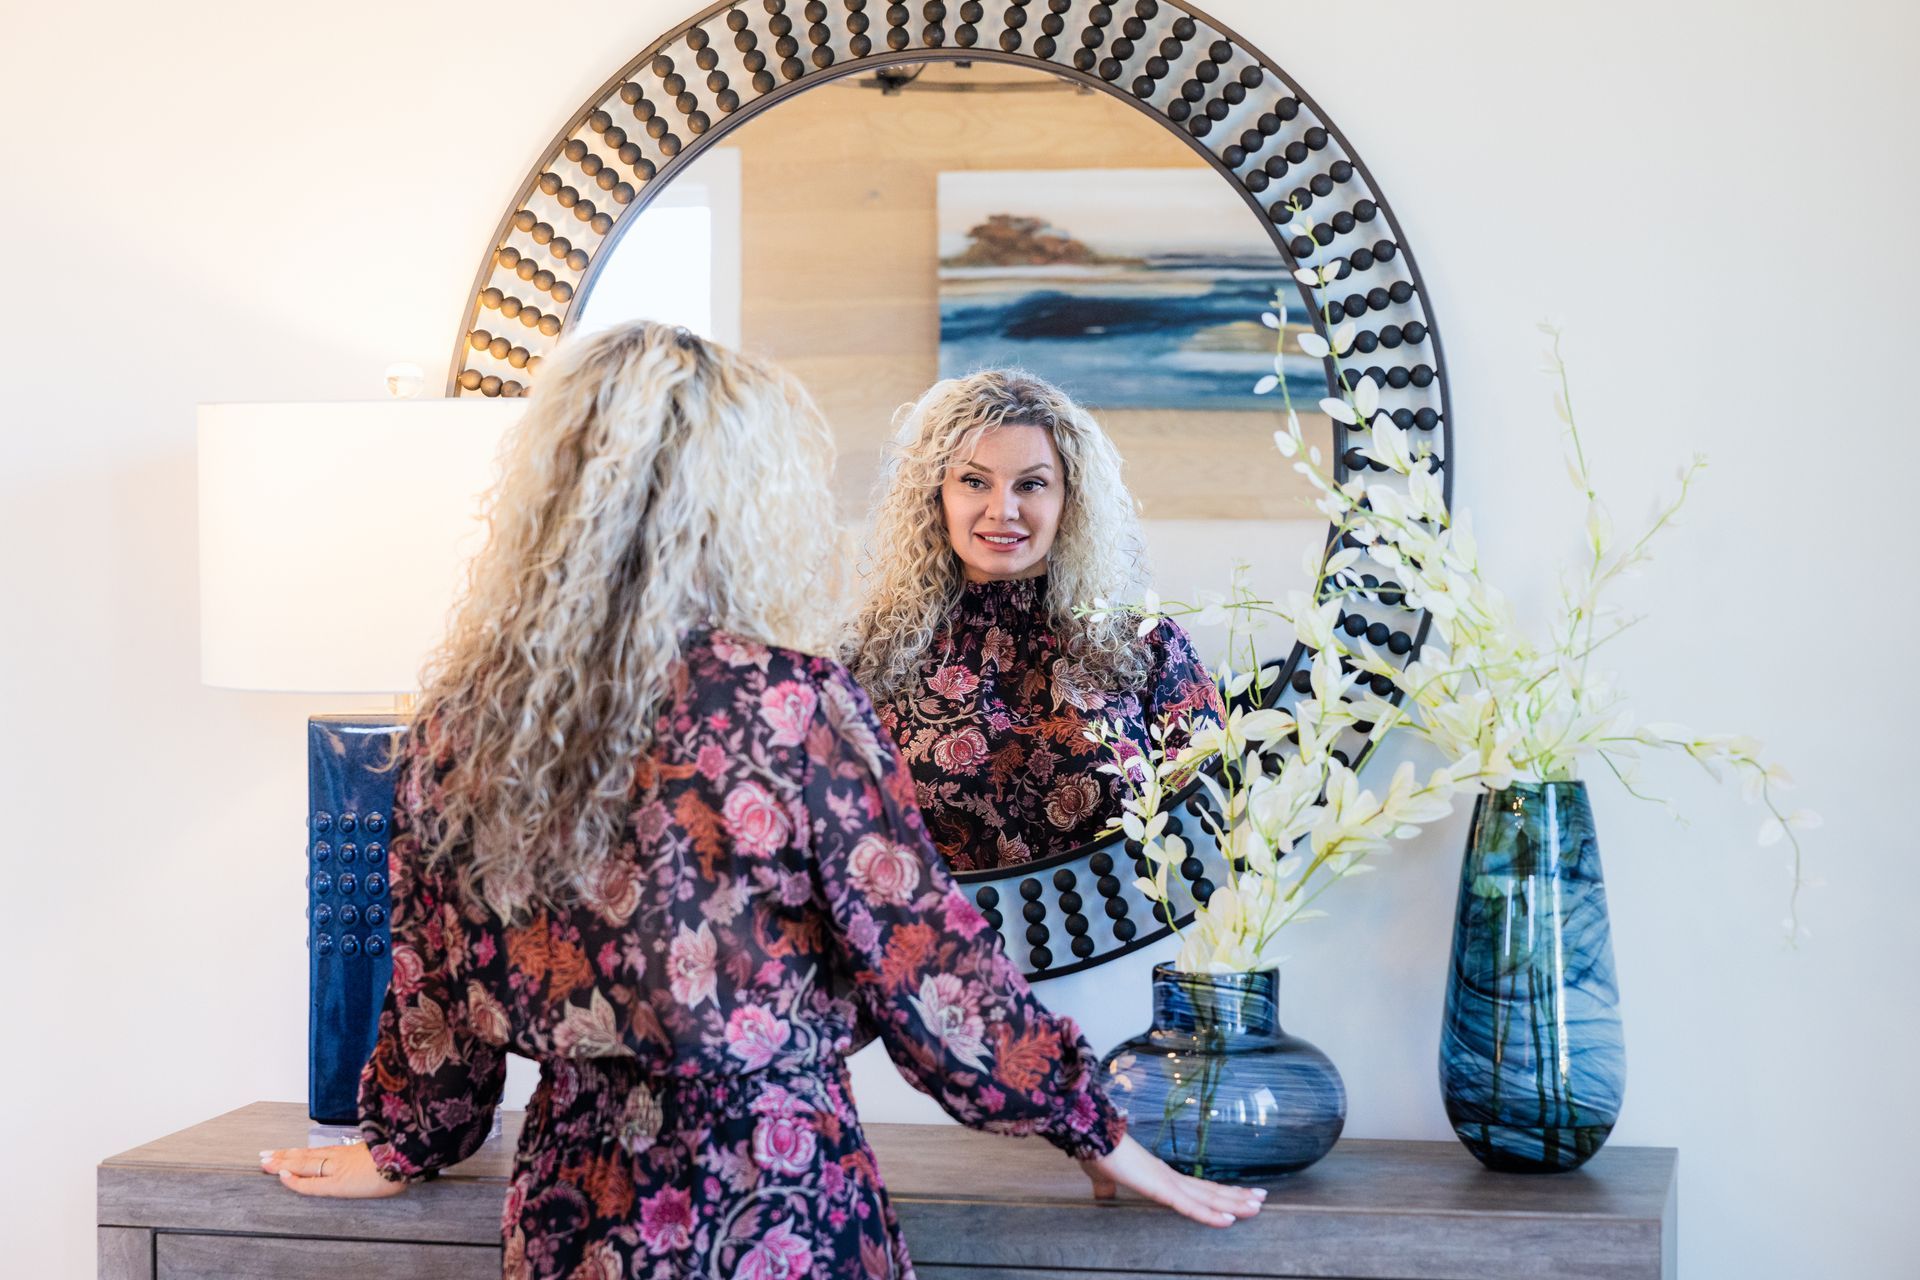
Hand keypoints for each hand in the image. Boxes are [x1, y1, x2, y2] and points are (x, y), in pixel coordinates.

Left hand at [260, 1141, 406, 1198]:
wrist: (412, 1155)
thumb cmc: (405, 1154)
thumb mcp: (389, 1148)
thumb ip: (378, 1149)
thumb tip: (381, 1149)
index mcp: (352, 1150)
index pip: (319, 1151)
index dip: (300, 1151)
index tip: (284, 1150)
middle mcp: (341, 1156)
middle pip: (307, 1155)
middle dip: (284, 1156)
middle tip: (264, 1155)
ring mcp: (338, 1167)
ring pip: (304, 1164)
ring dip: (283, 1163)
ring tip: (265, 1163)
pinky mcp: (339, 1183)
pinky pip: (312, 1184)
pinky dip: (296, 1181)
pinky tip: (282, 1177)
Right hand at [1080, 1134, 1265, 1227]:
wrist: (1089, 1136)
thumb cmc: (1095, 1152)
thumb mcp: (1102, 1176)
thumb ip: (1106, 1187)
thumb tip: (1102, 1195)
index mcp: (1160, 1176)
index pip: (1196, 1188)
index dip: (1218, 1193)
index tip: (1239, 1194)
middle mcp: (1170, 1178)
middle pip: (1210, 1191)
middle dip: (1237, 1196)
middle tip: (1261, 1199)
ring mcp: (1167, 1182)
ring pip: (1207, 1197)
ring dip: (1233, 1203)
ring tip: (1257, 1207)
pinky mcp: (1160, 1188)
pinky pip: (1190, 1206)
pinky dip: (1210, 1215)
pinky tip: (1228, 1220)